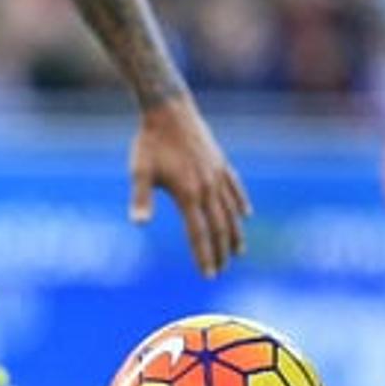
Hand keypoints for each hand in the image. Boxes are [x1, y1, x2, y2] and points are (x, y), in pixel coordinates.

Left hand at [128, 95, 251, 275]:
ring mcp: (217, 174)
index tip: (209, 275)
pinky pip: (235, 188)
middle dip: (220, 252)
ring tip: (238, 252)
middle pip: (218, 227)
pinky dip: (240, 203)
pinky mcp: (220, 162)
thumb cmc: (150, 142)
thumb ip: (140, 198)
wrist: (169, 109)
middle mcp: (208, 187)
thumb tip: (138, 223)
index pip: (199, 233)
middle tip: (221, 271)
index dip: (204, 256)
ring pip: (231, 211)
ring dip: (235, 233)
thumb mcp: (140, 171)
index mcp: (188, 193)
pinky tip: (246, 214)